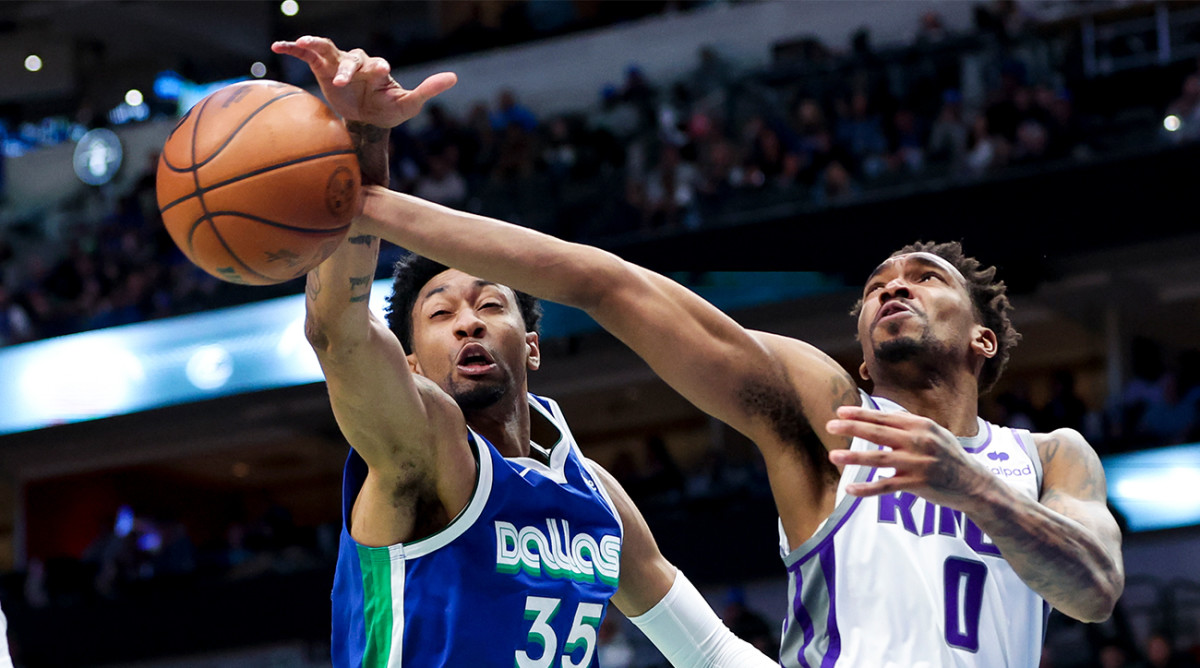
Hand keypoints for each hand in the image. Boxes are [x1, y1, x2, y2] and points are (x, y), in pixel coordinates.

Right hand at [271, 35, 456, 127]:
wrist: (367, 121)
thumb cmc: (389, 111)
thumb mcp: (409, 104)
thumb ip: (428, 90)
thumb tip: (454, 77)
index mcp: (378, 71)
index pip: (377, 65)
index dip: (378, 67)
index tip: (380, 72)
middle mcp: (358, 63)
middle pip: (351, 60)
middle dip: (348, 70)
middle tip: (345, 82)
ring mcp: (338, 64)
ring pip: (327, 49)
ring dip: (315, 46)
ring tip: (302, 43)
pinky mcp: (322, 69)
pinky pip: (306, 55)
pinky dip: (293, 48)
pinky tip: (279, 46)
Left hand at [826, 405, 991, 511]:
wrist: (974, 484)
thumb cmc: (949, 456)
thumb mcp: (934, 433)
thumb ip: (909, 424)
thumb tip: (881, 415)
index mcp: (921, 425)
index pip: (885, 417)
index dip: (861, 414)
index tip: (840, 412)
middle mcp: (920, 441)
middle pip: (879, 433)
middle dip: (852, 428)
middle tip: (829, 426)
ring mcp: (919, 463)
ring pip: (879, 459)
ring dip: (854, 457)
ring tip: (833, 455)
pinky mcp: (919, 483)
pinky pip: (887, 486)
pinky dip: (867, 488)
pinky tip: (850, 488)